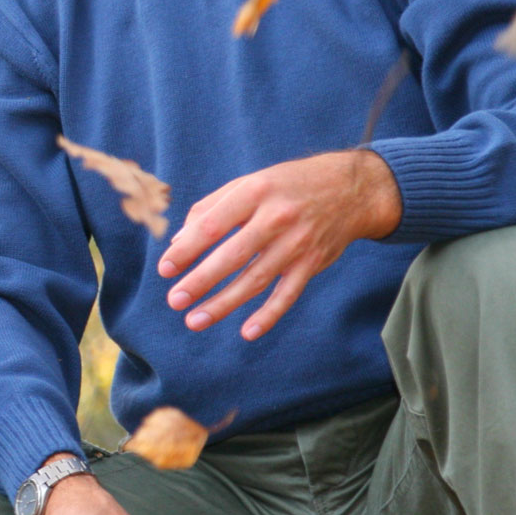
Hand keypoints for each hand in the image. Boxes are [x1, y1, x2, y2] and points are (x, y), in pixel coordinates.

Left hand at [155, 149, 400, 339]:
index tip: (165, 269)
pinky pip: (288, 293)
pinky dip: (269, 315)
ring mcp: (298, 243)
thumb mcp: (249, 182)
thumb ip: (211, 208)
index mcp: (255, 192)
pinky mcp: (313, 263)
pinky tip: (248, 332)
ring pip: (256, 279)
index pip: (213, 225)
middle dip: (200, 281)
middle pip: (233, 256)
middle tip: (175, 300)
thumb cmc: (286, 186)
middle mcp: (277, 217)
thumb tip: (179, 241)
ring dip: (224, 304)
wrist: (350, 189)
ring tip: (195, 320)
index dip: (187, 249)